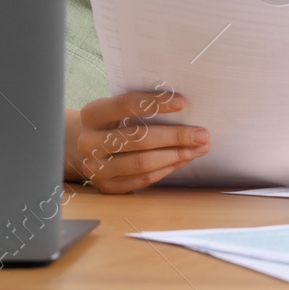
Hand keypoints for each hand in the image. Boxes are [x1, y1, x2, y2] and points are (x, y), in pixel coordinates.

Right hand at [64, 90, 208, 193]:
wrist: (86, 149)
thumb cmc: (111, 123)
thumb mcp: (116, 109)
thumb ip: (141, 106)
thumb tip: (183, 105)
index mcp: (92, 114)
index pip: (125, 105)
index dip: (155, 103)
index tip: (182, 102)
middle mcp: (89, 142)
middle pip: (138, 138)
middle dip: (175, 136)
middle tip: (202, 134)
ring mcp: (96, 168)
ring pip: (142, 162)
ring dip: (176, 155)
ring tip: (199, 148)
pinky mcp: (107, 186)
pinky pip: (143, 179)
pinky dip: (167, 168)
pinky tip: (184, 159)